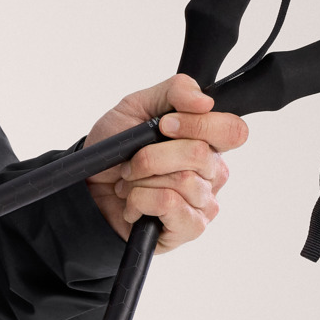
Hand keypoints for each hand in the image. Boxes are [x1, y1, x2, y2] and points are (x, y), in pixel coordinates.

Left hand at [85, 73, 246, 251]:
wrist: (87, 189)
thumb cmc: (115, 151)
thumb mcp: (135, 107)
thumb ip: (174, 91)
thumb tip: (204, 100)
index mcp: (208, 141)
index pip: (233, 131)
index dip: (198, 124)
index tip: (162, 125)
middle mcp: (213, 172)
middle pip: (199, 154)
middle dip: (151, 155)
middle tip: (132, 162)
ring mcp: (205, 202)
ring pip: (182, 181)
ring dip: (141, 180)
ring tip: (130, 184)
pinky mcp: (190, 227)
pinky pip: (170, 205)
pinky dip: (140, 201)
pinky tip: (134, 206)